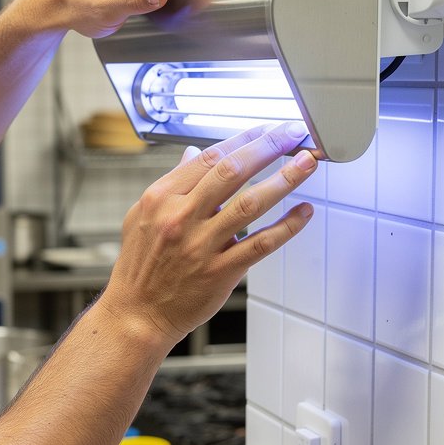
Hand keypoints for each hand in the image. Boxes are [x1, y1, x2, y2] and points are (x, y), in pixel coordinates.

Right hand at [97, 122, 316, 348]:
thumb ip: (173, 185)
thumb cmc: (140, 267)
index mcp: (162, 198)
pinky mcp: (221, 272)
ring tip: (306, 164)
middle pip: (233, 171)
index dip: (243, 139)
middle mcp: (182, 217)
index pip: (210, 158)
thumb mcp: (143, 216)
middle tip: (292, 134)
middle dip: (268, 147)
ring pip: (251, 204)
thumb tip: (194, 155)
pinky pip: (261, 244)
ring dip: (285, 180)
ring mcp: (202, 245)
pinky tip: (303, 212)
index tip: (266, 130)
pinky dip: (286, 226)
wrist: (137, 314)